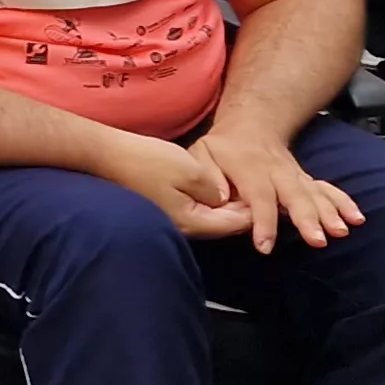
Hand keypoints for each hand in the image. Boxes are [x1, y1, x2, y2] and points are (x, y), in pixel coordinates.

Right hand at [92, 131, 253, 239]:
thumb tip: (227, 200)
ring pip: (213, 218)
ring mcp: (174, 220)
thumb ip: (216, 190)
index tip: (275, 199)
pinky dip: (214, 202)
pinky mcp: (167, 209)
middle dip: (247, 212)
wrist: (108, 155)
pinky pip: (199, 210)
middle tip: (269, 195)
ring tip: (249, 190)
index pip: (235, 223)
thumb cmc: (148, 160)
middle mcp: (184, 228)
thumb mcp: (190, 170)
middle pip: (225, 225)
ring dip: (230, 207)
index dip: (257, 212)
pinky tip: (220, 188)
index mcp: (192, 222)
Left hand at [193, 130, 363, 251]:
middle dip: (307, 218)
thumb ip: (206, 178)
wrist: (250, 125)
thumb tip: (218, 199)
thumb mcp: (201, 155)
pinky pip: (326, 189)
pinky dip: (343, 202)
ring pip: (314, 193)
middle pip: (294, 195)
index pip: (258, 197)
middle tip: (318, 240)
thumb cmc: (221, 148)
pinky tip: (357, 218)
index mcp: (249, 168)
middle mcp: (277, 171)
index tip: (265, 246)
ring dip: (330, 212)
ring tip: (342, 230)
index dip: (262, 221)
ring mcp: (294, 174)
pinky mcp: (305, 179)